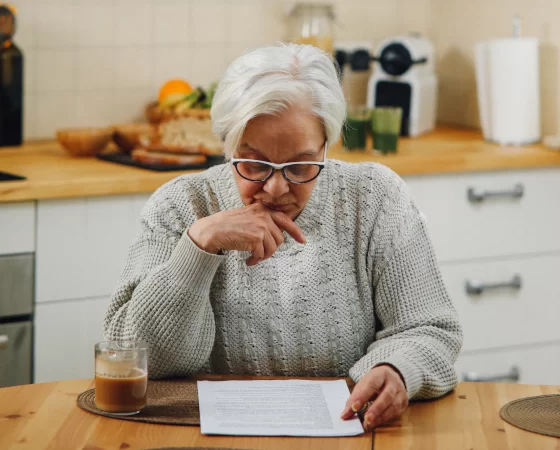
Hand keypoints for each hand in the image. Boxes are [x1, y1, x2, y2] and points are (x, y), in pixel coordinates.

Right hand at [188, 203, 305, 264]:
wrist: (213, 230)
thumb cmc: (227, 225)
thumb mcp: (248, 216)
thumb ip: (262, 221)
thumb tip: (276, 236)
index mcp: (263, 209)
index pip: (285, 220)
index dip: (296, 232)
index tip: (302, 241)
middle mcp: (264, 216)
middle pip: (279, 238)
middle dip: (271, 249)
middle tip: (261, 255)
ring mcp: (261, 226)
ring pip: (272, 248)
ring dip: (264, 256)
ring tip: (254, 258)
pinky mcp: (256, 238)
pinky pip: (262, 254)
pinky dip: (256, 260)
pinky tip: (249, 261)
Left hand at [341, 364, 407, 430]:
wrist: (391, 377)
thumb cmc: (374, 382)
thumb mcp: (363, 384)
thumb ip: (354, 399)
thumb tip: (345, 415)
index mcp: (381, 373)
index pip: (371, 384)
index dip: (362, 396)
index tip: (354, 408)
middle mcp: (393, 382)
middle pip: (386, 395)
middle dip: (375, 409)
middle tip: (366, 419)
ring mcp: (401, 392)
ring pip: (393, 406)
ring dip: (380, 417)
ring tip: (369, 424)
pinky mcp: (404, 402)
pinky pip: (396, 413)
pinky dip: (385, 419)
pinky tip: (376, 423)